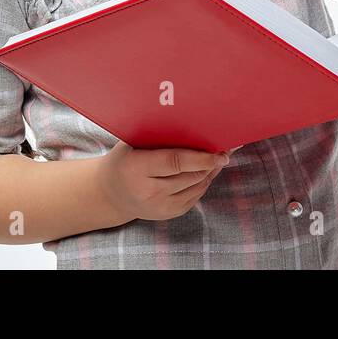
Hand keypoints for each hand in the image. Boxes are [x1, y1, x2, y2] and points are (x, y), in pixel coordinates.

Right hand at [95, 141, 237, 222]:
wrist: (112, 193)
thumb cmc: (125, 159)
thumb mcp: (132, 144)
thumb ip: (157, 136)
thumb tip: (193, 124)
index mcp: (136, 169)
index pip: (174, 162)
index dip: (200, 157)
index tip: (219, 152)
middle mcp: (148, 192)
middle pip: (189, 176)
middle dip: (210, 163)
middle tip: (225, 150)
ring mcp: (159, 207)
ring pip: (196, 187)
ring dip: (210, 172)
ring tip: (220, 157)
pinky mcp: (169, 214)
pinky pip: (195, 196)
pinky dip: (203, 182)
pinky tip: (207, 170)